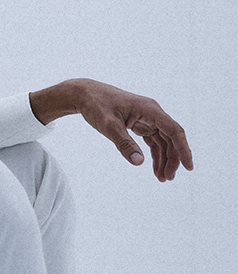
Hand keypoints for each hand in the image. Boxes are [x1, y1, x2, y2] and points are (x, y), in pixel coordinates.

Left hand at [30, 79, 192, 181]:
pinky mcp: (140, 123)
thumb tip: (138, 162)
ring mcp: (147, 118)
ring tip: (162, 178)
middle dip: (172, 159)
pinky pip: (153, 141)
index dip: (183, 149)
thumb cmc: (96, 106)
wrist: (85, 95)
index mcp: (149, 109)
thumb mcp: (108, 126)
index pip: (174, 130)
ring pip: (163, 141)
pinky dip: (154, 155)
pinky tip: (154, 169)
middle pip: (171, 138)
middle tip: (167, 179)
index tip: (188, 167)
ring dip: (164, 159)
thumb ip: (123, 143)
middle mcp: (152, 113)